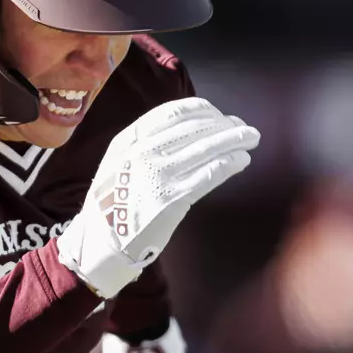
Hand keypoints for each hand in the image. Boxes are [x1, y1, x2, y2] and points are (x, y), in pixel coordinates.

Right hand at [57, 98, 258, 298]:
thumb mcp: (118, 162)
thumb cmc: (114, 202)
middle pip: (195, 128)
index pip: (173, 113)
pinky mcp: (172, 198)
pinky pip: (209, 174)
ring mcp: (157, 175)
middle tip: (244, 126)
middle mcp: (143, 152)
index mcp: (130, 139)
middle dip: (224, 124)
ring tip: (251, 138)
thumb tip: (186, 129)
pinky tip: (242, 160)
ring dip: (234, 139)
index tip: (218, 113)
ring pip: (206, 148)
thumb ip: (143, 144)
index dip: (202, 110)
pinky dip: (229, 163)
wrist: (100, 241)